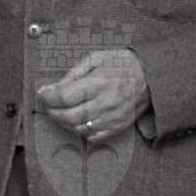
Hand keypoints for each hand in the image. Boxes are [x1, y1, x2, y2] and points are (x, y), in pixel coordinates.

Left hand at [35, 47, 150, 144]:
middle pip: (67, 116)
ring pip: (78, 129)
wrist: (152, 77)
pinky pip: (93, 137)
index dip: (47, 97)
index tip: (42, 94)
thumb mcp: (96, 58)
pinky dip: (80, 131)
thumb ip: (73, 74)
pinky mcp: (118, 127)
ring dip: (63, 122)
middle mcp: (104, 104)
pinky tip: (76, 121)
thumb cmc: (122, 64)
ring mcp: (111, 118)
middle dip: (52, 111)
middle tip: (48, 105)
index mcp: (97, 84)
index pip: (63, 97)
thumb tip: (53, 87)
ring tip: (60, 112)